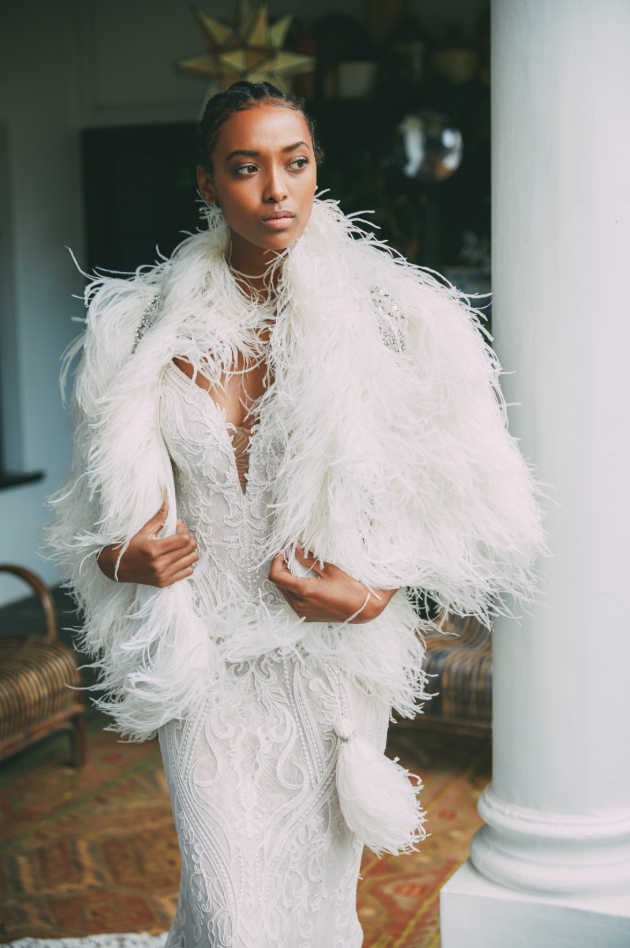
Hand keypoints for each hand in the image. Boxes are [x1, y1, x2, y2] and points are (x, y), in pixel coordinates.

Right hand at [96, 498, 197, 586]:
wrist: (115, 567)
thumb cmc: (127, 545)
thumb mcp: (142, 529)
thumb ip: (159, 515)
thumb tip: (167, 495)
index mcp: (154, 549)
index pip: (184, 538)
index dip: (183, 529)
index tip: (176, 526)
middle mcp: (159, 564)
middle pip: (191, 549)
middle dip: (188, 538)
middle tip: (178, 535)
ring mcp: (162, 576)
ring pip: (192, 560)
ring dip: (188, 551)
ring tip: (178, 546)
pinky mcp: (164, 583)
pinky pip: (188, 572)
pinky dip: (185, 563)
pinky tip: (176, 558)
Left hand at [268, 547, 397, 623]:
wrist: (363, 609)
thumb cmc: (350, 588)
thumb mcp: (329, 570)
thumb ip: (308, 559)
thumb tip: (295, 548)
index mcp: (303, 591)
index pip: (275, 576)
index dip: (276, 561)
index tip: (284, 552)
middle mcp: (299, 604)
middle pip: (279, 583)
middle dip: (282, 567)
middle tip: (292, 555)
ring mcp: (302, 612)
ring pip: (284, 592)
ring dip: (287, 578)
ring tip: (298, 566)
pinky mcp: (306, 616)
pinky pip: (292, 600)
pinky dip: (293, 588)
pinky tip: (304, 580)